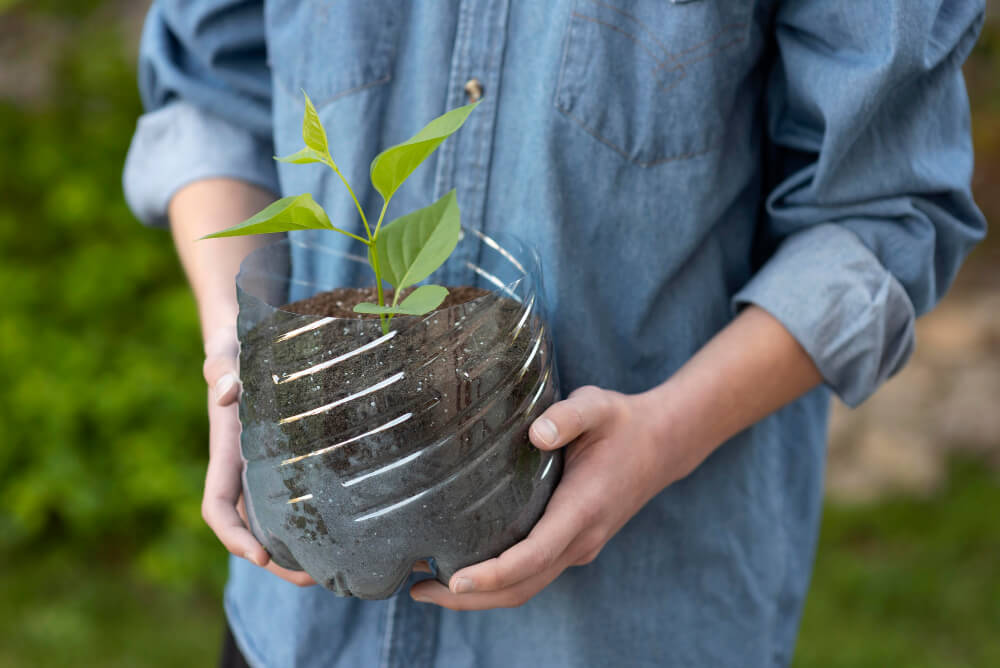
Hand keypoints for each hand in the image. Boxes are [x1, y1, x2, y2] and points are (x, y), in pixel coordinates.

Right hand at [201, 327, 315, 586]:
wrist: (248, 333)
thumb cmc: (237, 345)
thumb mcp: (228, 351)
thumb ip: (221, 366)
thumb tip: (226, 390)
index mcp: (226, 452)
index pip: (218, 507)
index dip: (234, 537)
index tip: (261, 557)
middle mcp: (245, 466)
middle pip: (252, 529)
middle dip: (276, 561)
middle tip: (315, 580)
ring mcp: (268, 465)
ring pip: (278, 520)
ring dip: (300, 549)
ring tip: (337, 570)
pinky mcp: (292, 457)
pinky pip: (300, 496)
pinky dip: (317, 519)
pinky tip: (349, 531)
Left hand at [409, 385, 695, 609]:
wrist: (663, 444)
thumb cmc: (622, 423)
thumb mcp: (597, 406)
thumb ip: (568, 416)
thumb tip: (536, 432)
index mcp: (582, 510)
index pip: (532, 557)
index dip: (491, 574)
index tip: (453, 580)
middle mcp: (580, 539)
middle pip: (521, 588)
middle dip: (468, 598)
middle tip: (416, 590)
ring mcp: (578, 547)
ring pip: (526, 588)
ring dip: (480, 596)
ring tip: (428, 586)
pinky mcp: (574, 545)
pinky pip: (533, 575)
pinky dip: (498, 582)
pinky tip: (467, 566)